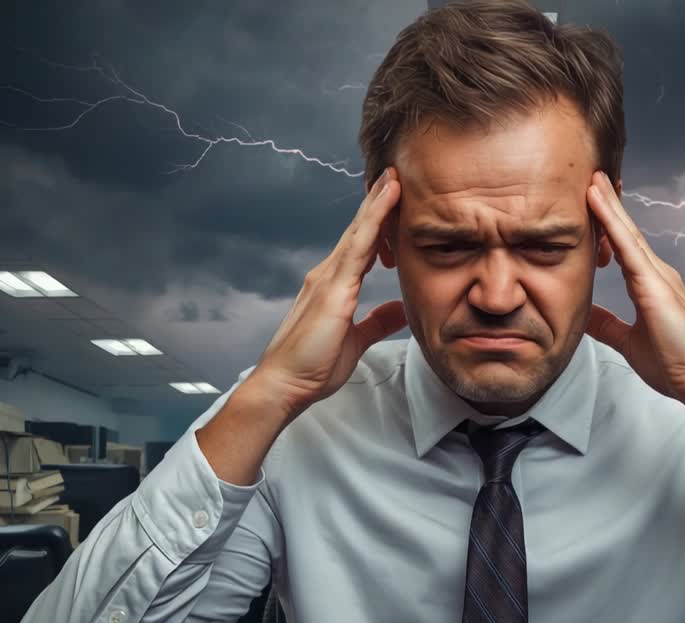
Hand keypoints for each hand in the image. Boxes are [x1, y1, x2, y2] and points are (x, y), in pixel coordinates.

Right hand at [248, 167, 406, 419]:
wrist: (283, 386)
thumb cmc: (312, 368)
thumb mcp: (356, 341)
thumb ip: (377, 322)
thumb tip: (401, 309)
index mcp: (334, 287)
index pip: (362, 247)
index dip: (377, 222)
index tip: (394, 199)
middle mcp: (327, 275)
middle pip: (359, 231)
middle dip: (377, 202)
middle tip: (395, 174)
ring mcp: (328, 279)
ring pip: (359, 232)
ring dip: (377, 203)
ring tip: (395, 177)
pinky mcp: (333, 289)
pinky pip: (359, 246)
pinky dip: (374, 221)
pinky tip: (388, 201)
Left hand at [584, 171, 684, 417]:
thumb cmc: (676, 366)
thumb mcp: (628, 342)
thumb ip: (607, 325)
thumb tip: (585, 314)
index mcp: (649, 286)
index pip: (623, 247)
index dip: (607, 225)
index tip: (589, 202)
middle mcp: (656, 274)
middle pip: (626, 232)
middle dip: (608, 204)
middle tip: (590, 177)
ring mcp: (658, 276)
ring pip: (627, 232)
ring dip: (608, 204)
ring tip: (590, 178)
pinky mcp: (655, 285)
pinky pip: (628, 245)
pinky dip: (611, 221)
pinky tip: (596, 201)